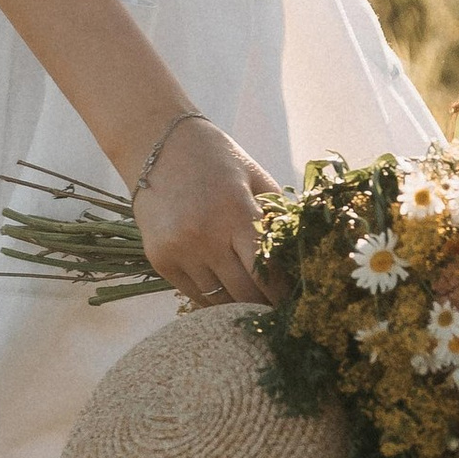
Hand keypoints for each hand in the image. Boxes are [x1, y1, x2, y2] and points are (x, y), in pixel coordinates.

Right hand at [133, 115, 280, 306]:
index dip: (284, 292)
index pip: (268, 270)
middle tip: (277, 312)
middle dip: (265, 306)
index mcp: (237, 211)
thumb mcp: (254, 176)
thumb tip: (302, 253)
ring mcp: (180, 249)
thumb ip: (277, 214)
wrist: (156, 145)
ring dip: (238, 307)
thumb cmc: (215, 158)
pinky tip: (225, 294)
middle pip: (245, 293)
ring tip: (253, 307)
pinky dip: (211, 298)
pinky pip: (193, 294)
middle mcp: (206, 235)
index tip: (295, 302)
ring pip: (218, 300)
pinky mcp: (160, 259)